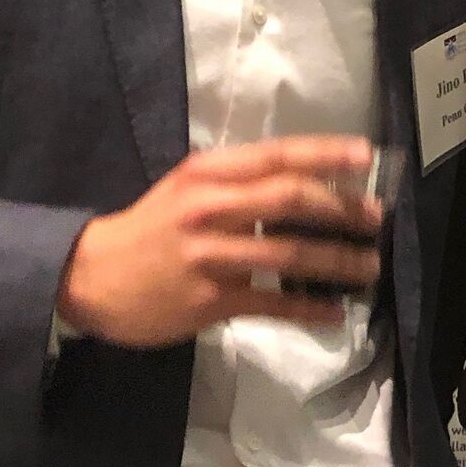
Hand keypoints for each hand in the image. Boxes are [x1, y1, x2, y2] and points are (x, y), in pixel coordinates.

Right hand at [56, 136, 381, 346]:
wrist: (89, 278)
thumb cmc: (149, 228)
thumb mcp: (186, 187)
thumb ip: (237, 181)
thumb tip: (304, 181)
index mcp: (207, 173)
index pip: (276, 155)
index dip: (325, 153)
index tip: (366, 156)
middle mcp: (209, 207)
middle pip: (288, 197)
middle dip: (341, 207)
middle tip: (376, 217)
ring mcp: (209, 255)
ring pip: (288, 252)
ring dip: (337, 260)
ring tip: (369, 267)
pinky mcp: (209, 300)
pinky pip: (271, 302)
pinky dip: (308, 307)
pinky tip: (335, 313)